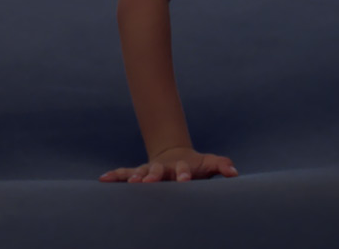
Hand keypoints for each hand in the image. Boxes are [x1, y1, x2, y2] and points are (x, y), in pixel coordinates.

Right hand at [100, 147, 238, 182]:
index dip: (184, 174)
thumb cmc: (195, 166)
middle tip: (151, 181)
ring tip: (131, 182)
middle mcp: (163, 168)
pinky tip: (103, 179)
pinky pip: (125, 174)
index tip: (185, 180)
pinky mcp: (138, 174)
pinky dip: (115, 176)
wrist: (175, 156)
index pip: (183, 170)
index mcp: (181, 166)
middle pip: (158, 170)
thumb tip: (234, 173)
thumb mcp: (208, 163)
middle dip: (154, 175)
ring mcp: (149, 170)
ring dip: (134, 177)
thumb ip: (221, 165)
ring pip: (140, 172)